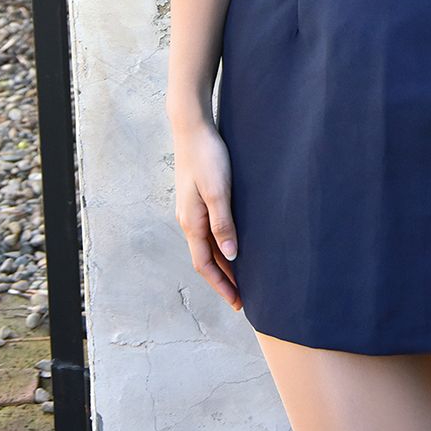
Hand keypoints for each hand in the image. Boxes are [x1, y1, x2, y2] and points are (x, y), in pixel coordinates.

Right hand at [172, 119, 241, 311]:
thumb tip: (230, 255)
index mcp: (192, 222)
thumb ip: (223, 223)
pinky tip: (232, 242)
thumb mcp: (218, 190)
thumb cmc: (207, 156)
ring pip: (206, 245)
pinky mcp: (197, 197)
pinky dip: (220, 244)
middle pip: (205, 259)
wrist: (192, 127)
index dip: (221, 285)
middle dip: (222, 280)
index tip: (238, 302)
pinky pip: (208, 230)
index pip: (205, 265)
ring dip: (222, 263)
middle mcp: (188, 219)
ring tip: (241, 276)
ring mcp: (191, 209)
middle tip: (242, 297)